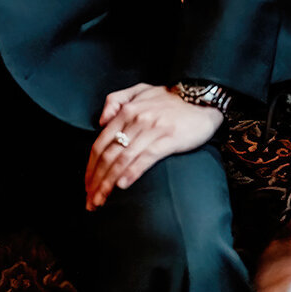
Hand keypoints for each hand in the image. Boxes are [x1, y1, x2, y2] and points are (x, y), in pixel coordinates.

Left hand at [86, 83, 222, 210]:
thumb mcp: (141, 90)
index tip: (87, 186)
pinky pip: (145, 158)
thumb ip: (117, 99)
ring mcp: (152, 128)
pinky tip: (122, 186)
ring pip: (123, 160)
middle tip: (90, 202)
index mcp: (127, 109)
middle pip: (108, 155)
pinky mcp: (169, 138)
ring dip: (109, 184)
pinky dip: (131, 173)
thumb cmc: (171, 99)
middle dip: (96, 182)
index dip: (90, 168)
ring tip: (101, 201)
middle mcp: (137, 118)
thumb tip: (101, 121)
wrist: (203, 99)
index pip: (100, 143)